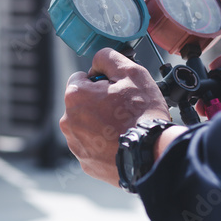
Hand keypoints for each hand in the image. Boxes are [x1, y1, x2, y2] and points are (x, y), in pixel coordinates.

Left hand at [60, 48, 175, 185]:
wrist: (152, 154)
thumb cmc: (142, 113)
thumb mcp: (131, 72)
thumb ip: (108, 58)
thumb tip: (97, 61)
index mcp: (75, 96)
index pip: (81, 78)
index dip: (101, 81)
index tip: (116, 91)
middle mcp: (68, 120)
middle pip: (83, 103)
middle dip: (99, 103)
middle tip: (123, 110)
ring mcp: (75, 144)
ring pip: (86, 125)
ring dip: (100, 123)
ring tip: (123, 127)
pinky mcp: (85, 162)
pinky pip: (92, 146)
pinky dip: (103, 144)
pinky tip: (120, 142)